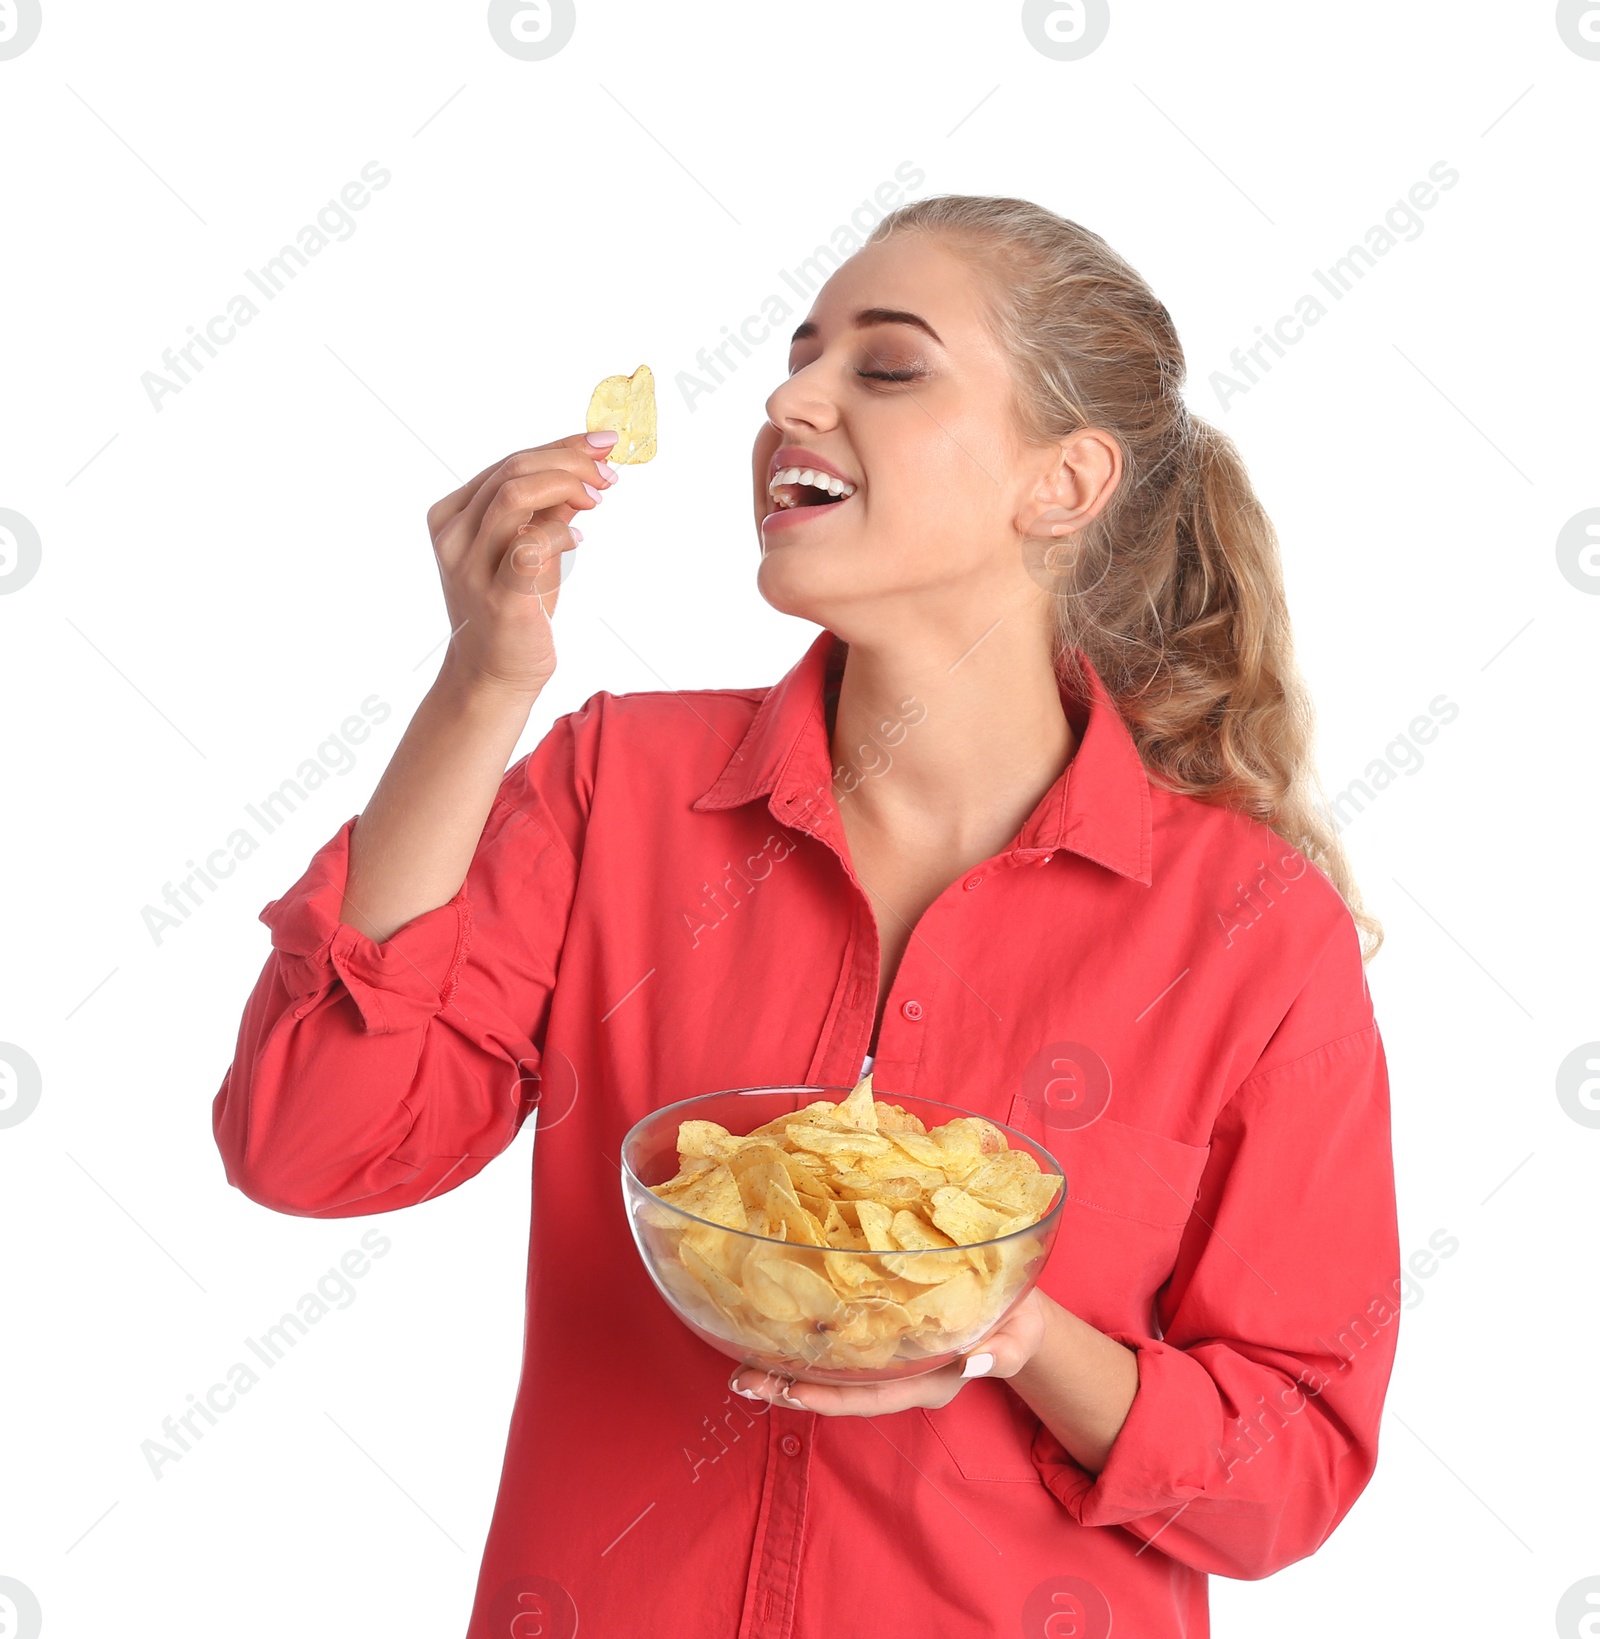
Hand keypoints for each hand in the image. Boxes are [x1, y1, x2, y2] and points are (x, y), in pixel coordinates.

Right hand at [425, 429, 619, 696]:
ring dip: (566, 486)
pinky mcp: (499, 595)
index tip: (602, 442)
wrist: (493, 674)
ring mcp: (471, 565)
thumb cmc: (513, 607)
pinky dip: (562, 532)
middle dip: (569, 461)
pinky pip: (531, 544)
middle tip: (608, 472)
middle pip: (513, 470)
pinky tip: (579, 539)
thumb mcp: (529, 547)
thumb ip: (550, 508)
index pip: (509, 463)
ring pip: (515, 495)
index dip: (560, 446)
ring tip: (596, 498)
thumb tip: (589, 465)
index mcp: (452, 515)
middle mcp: (453, 536)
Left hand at [728, 1289, 1047, 1415]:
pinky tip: (769, 1331)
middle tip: (742, 1380)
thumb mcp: (1020, 1334)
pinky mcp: (880, 1334)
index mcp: (931, 1380)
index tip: (791, 1391)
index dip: (831, 1397)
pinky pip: (838, 1346)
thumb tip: (972, 1362)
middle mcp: (901, 1375)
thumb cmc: (1018, 1320)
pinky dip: (803, 1342)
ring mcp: (889, 1358)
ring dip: (786, 1370)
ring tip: (740, 1365)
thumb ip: (1002, 1351)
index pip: (874, 1396)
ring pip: (832, 1372)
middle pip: (840, 1391)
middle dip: (791, 1389)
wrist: (1016, 1305)